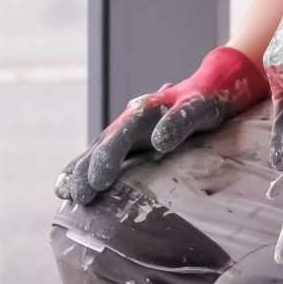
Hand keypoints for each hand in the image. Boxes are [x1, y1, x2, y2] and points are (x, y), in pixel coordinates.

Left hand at [55, 45, 267, 204]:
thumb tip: (92, 197)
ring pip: (134, 124)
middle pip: (110, 139)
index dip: (79, 170)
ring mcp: (168, 107)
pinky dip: (171, 126)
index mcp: (130, 131)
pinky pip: (183, 114)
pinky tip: (162, 141)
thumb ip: (127, 167)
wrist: (219, 86)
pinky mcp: (197, 103)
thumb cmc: (182, 123)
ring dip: (114, 149)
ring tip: (100, 177)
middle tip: (80, 194)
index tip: (62, 194)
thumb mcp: (155, 147)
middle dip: (90, 166)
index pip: (97, 150)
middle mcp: (142, 117)